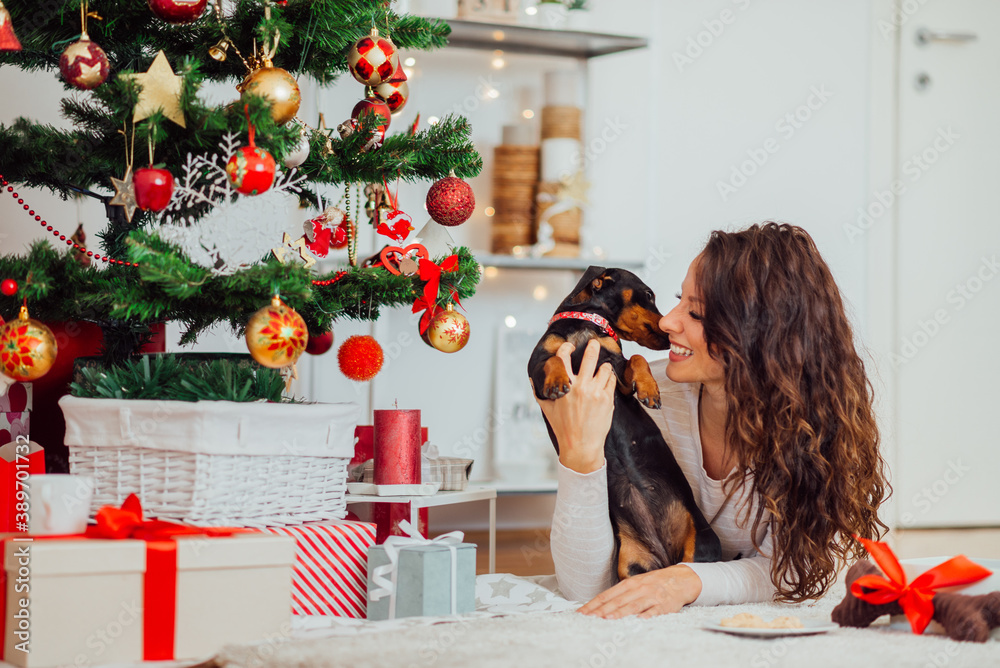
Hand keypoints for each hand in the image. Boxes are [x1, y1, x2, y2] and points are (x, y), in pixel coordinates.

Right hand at [535, 339, 614, 473]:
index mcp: (564, 386)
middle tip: (595, 342)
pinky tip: (606, 380)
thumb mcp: (547, 408)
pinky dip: (609, 378)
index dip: (566, 347)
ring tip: (601, 368)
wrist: (581, 446)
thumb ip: (540, 391)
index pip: (563, 357)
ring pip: (605, 368)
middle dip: (593, 346)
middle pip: (590, 356)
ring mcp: (596, 392)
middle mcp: (581, 387)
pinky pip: (611, 380)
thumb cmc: (562, 427)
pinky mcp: (608, 399)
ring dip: (603, 366)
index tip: (570, 346)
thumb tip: (533, 379)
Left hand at [577, 565, 701, 618]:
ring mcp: (651, 596)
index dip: (594, 604)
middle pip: (617, 600)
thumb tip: (600, 604)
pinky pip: (653, 611)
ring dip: (619, 612)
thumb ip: (620, 594)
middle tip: (589, 617)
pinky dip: (645, 616)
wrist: (680, 579)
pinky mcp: (663, 605)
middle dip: (602, 609)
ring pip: (632, 605)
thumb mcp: (636, 584)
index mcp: (629, 583)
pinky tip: (636, 621)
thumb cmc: (654, 583)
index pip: (607, 594)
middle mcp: (638, 588)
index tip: (582, 612)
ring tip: (607, 618)